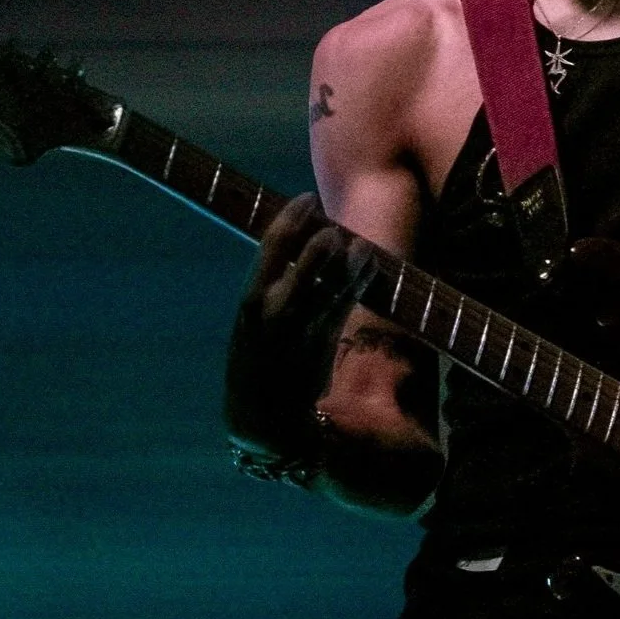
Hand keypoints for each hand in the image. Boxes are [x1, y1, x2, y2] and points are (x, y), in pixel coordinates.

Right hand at [224, 193, 376, 454]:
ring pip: (328, 288)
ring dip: (347, 263)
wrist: (262, 419)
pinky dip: (357, 285)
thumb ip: (272, 285)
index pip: (270, 251)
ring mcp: (299, 331)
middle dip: (319, 242)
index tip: (305, 199)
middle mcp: (273, 315)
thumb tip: (301, 242)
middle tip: (333, 223)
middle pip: (302, 268)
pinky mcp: (322, 347)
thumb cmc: (255, 363)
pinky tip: (369, 266)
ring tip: (359, 243)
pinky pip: (343, 308)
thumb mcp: (252, 323)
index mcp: (250, 304)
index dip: (290, 221)